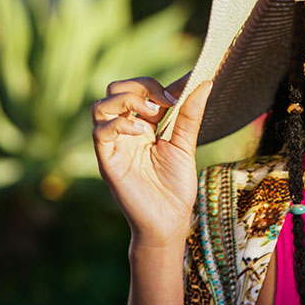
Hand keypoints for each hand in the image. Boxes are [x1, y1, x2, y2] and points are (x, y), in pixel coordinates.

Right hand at [91, 74, 212, 250]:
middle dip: (140, 86)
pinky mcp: (108, 161)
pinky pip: (100, 133)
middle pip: (115, 90)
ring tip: (153, 112)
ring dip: (127, 101)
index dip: (160, 83)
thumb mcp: (185, 146)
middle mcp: (125, 131)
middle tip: (167, 100)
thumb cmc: (176, 187)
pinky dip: (119, 125)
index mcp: (144, 125)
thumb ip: (190, 115)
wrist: (169, 222)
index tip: (188, 81)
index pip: (141, 90)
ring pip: (100, 106)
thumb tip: (205, 82)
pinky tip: (141, 132)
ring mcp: (114, 145)